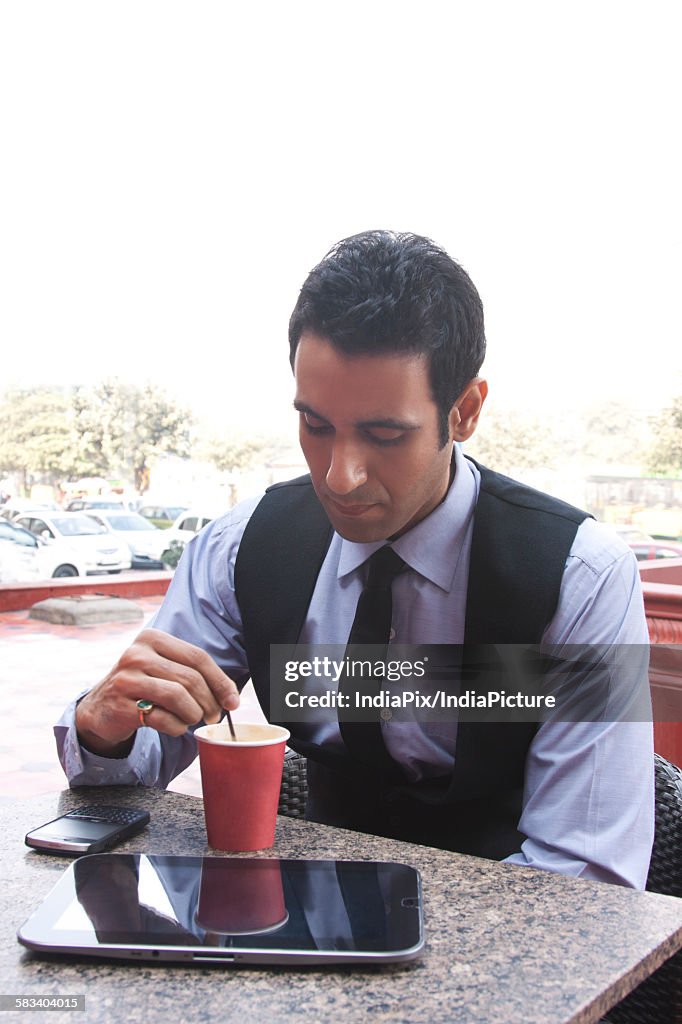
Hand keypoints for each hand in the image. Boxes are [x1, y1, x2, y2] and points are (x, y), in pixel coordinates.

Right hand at [75, 628, 239, 756]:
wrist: (100, 707)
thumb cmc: (143, 686)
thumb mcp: (163, 668)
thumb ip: (193, 674)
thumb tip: (232, 697)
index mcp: (152, 638)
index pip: (198, 657)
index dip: (220, 681)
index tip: (233, 701)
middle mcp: (137, 654)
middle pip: (190, 679)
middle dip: (210, 702)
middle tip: (214, 716)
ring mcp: (126, 678)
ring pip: (178, 697)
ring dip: (193, 714)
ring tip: (193, 719)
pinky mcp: (120, 704)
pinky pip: (161, 718)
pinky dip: (176, 727)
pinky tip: (176, 727)